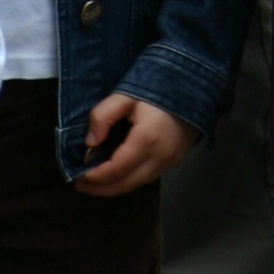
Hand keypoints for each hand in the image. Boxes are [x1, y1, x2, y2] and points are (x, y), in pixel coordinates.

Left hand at [77, 94, 196, 196]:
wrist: (194, 84)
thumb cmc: (158, 87)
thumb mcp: (125, 96)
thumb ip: (103, 116)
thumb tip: (90, 143)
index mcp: (147, 139)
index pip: (116, 169)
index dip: (95, 177)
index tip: (79, 176)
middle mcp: (160, 156)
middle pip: (126, 184)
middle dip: (101, 189)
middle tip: (81, 186)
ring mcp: (170, 161)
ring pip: (137, 184)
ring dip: (115, 187)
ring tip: (95, 183)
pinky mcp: (175, 160)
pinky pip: (148, 177)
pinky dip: (129, 180)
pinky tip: (116, 175)